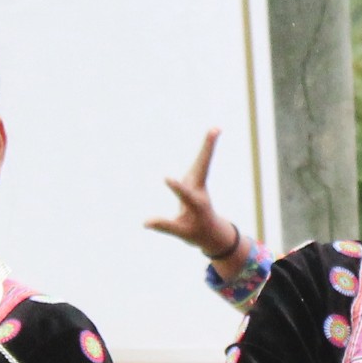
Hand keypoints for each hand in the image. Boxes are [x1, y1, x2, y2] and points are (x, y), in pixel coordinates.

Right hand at [145, 129, 246, 265]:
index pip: (185, 195)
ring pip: (203, 161)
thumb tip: (145, 223)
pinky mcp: (196, 179)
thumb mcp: (181, 233)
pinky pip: (201, 161)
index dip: (176, 188)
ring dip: (208, 145)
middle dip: (207, 151)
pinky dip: (206, 148)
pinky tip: (212, 134)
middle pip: (203, 168)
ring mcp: (199, 183)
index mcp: (196, 205)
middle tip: (215, 132)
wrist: (213, 232)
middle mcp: (200, 190)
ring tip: (216, 129)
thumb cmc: (196, 233)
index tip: (166, 179)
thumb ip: (165, 226)